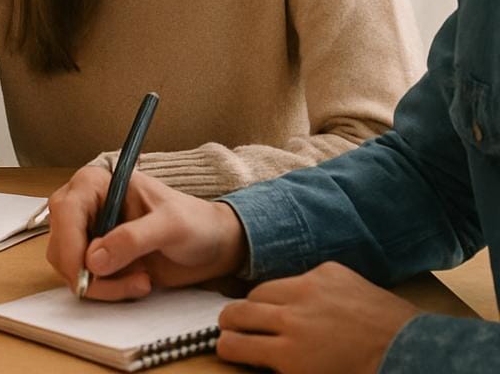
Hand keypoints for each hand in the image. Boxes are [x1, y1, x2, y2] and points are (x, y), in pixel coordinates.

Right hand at [45, 167, 246, 299]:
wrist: (210, 244)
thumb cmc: (194, 222)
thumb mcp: (170, 225)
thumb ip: (132, 239)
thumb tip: (93, 260)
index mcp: (96, 184)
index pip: (65, 211)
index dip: (70, 244)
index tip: (86, 274)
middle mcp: (85, 207)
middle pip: (61, 244)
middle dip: (90, 272)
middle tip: (133, 283)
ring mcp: (88, 234)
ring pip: (71, 268)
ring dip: (103, 285)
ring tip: (142, 281)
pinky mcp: (97, 259)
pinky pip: (86, 281)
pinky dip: (108, 290)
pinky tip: (138, 282)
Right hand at [216, 262, 417, 372]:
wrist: (410, 349)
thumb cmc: (364, 372)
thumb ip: (281, 366)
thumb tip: (258, 356)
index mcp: (288, 353)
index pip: (232, 343)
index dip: (225, 346)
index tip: (228, 347)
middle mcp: (291, 317)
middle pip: (236, 311)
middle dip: (230, 322)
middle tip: (234, 326)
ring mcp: (308, 289)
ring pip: (260, 289)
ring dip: (259, 302)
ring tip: (267, 310)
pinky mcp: (327, 271)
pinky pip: (297, 276)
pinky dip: (298, 289)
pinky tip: (312, 301)